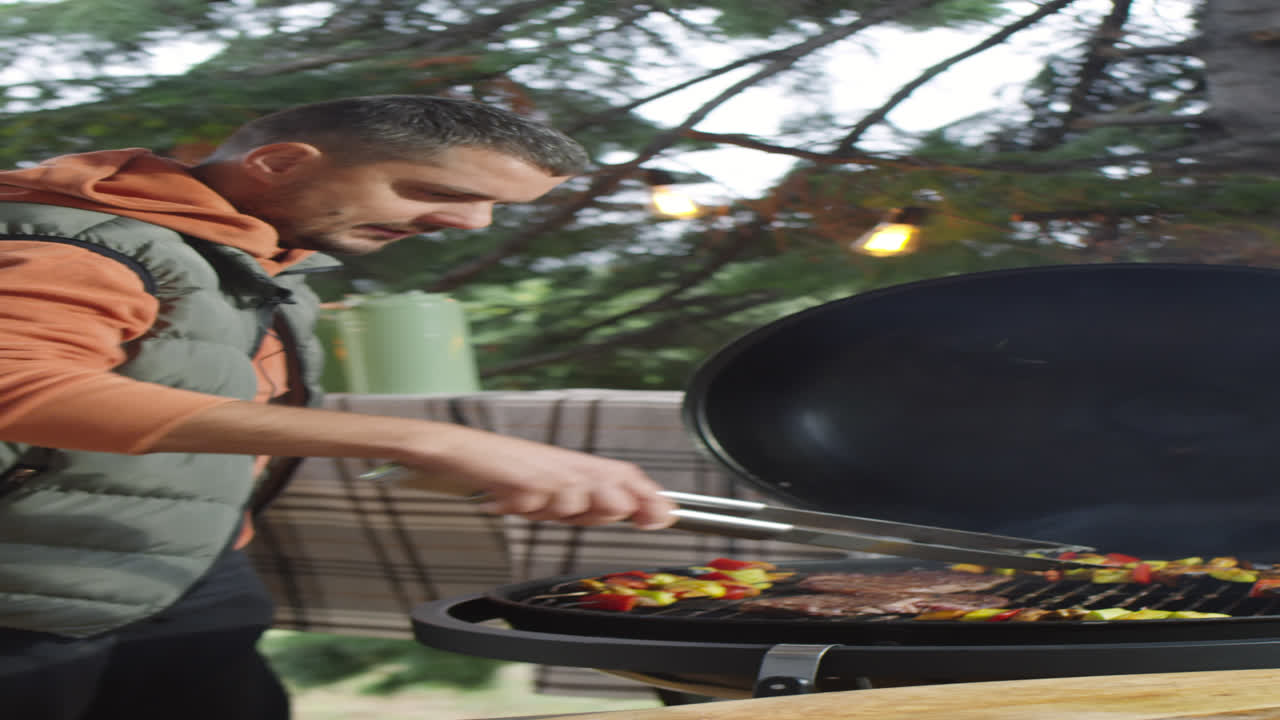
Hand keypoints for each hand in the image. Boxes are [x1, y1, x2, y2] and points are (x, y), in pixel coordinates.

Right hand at [393, 424, 676, 528]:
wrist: (459, 451)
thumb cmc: (505, 472)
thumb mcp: (553, 492)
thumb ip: (588, 505)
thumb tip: (631, 514)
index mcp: (580, 466)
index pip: (627, 477)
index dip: (651, 496)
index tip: (668, 515)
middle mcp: (569, 463)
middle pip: (611, 488)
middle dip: (611, 508)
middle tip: (588, 511)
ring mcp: (546, 467)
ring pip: (578, 499)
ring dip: (561, 510)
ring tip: (532, 503)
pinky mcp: (522, 473)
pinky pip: (539, 498)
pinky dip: (529, 505)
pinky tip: (511, 499)